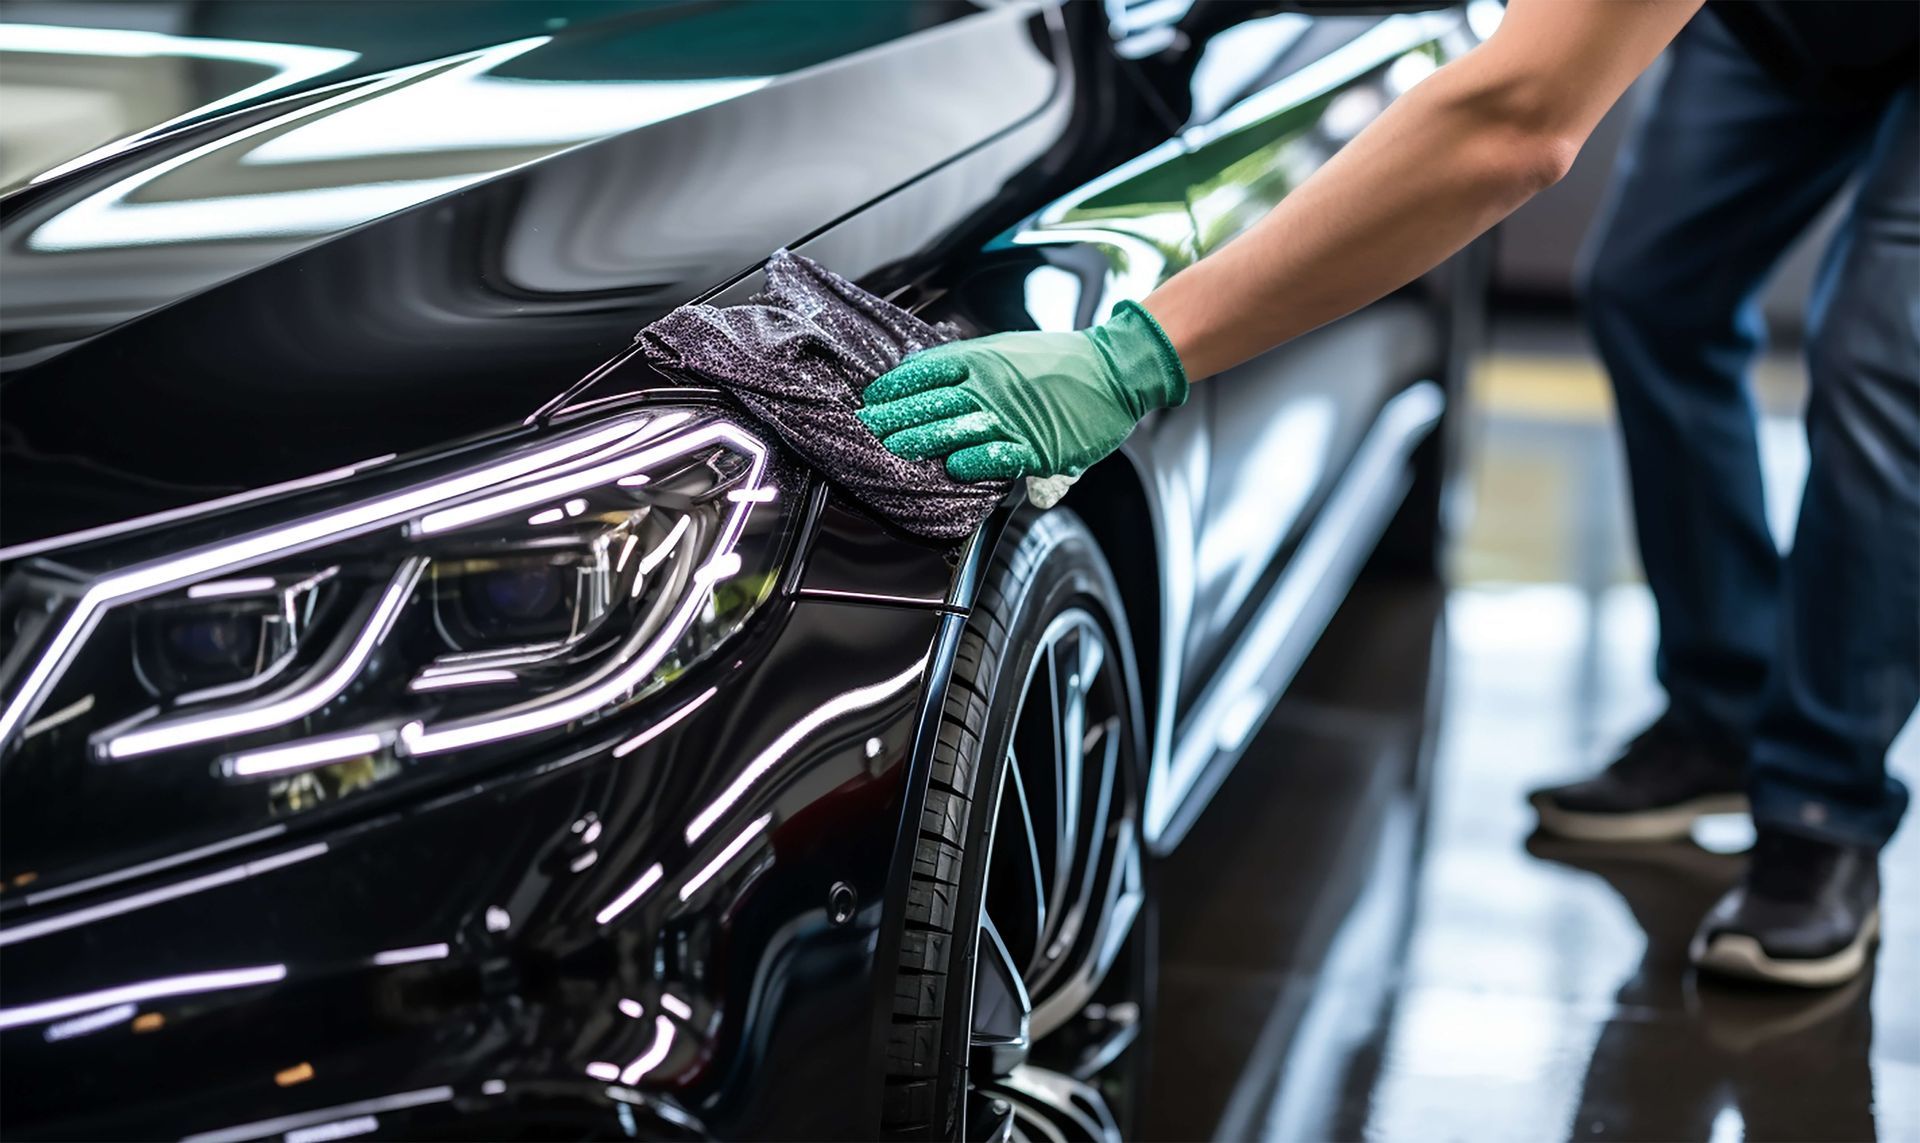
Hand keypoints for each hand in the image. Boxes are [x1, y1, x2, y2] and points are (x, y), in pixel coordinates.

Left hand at [856, 301, 1188, 481]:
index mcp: (984, 360)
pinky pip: (996, 456)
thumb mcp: (1010, 350)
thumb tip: (931, 377)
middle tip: (867, 429)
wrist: (1114, 370)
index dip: (896, 386)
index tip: (873, 398)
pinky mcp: (1035, 446)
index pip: (927, 371)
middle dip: (894, 417)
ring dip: (919, 440)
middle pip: (930, 402)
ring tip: (893, 449)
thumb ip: (972, 365)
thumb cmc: (1062, 362)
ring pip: (954, 430)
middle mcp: (991, 387)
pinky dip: (972, 462)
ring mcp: (1012, 417)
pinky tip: (951, 468)